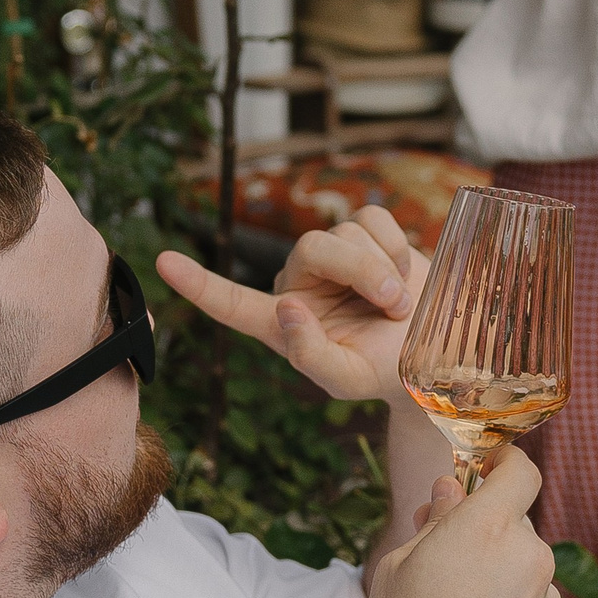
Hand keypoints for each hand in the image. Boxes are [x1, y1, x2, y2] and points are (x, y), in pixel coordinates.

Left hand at [158, 204, 426, 407]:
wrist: (434, 353)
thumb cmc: (380, 370)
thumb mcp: (345, 378)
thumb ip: (310, 354)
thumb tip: (287, 308)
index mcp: (281, 322)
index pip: (232, 302)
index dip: (199, 284)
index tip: (163, 263)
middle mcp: (299, 282)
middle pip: (313, 247)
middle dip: (360, 270)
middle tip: (392, 305)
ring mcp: (332, 254)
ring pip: (347, 233)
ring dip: (384, 268)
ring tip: (398, 303)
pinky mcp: (364, 233)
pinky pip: (373, 218)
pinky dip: (396, 247)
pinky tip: (403, 273)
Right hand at [358, 448, 558, 597]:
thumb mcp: (398, 568)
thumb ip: (435, 521)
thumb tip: (452, 491)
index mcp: (487, 528)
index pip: (520, 471)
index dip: (504, 462)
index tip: (484, 467)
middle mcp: (528, 557)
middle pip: (515, 519)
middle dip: (483, 525)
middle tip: (439, 549)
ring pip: (521, 562)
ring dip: (495, 567)